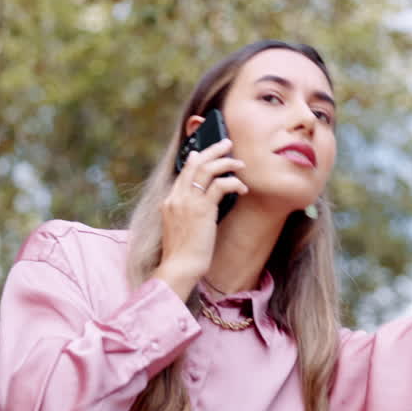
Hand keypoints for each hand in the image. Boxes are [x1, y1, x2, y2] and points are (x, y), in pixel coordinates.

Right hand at [152, 139, 246, 299]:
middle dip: (212, 150)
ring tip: (239, 162)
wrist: (179, 267)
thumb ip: (186, 214)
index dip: (195, 159)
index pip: (183, 173)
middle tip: (226, 143)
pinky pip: (220, 185)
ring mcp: (188, 202)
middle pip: (194, 163)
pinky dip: (233, 183)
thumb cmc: (183, 255)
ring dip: (225, 162)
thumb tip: (202, 208)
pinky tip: (242, 188)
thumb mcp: (180, 229)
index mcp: (169, 202)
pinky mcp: (203, 209)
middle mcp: (176, 198)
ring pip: (207, 169)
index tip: (204, 152)